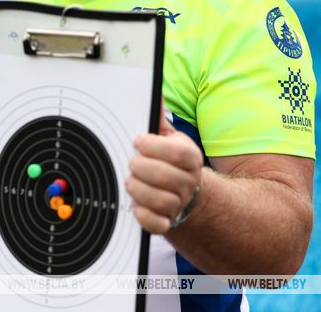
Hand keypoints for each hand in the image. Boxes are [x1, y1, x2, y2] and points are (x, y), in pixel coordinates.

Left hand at [126, 106, 202, 233]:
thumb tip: (153, 95)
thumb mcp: (169, 138)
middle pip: (167, 177)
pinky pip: (158, 225)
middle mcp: (188, 181)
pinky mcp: (168, 222)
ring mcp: (179, 204)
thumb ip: (158, 120)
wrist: (184, 193)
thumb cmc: (170, 161)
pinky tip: (135, 205)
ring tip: (130, 182)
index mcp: (190, 157)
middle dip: (143, 168)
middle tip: (131, 164)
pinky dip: (144, 216)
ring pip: (162, 201)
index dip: (153, 146)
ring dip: (140, 191)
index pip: (177, 153)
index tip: (137, 141)